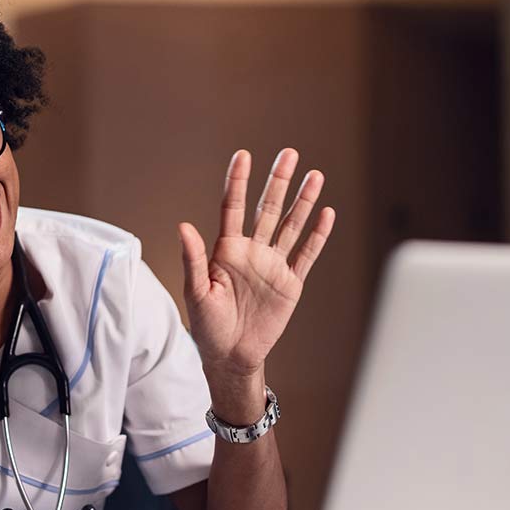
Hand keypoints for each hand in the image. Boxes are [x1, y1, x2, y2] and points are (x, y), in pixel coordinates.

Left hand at [179, 149, 334, 379]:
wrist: (231, 356)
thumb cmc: (207, 326)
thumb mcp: (196, 292)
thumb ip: (193, 258)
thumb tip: (183, 226)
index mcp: (226, 250)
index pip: (234, 207)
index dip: (238, 181)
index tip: (243, 155)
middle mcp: (252, 251)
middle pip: (267, 208)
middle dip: (278, 181)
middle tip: (289, 153)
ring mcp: (273, 265)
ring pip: (291, 226)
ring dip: (303, 202)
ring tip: (315, 175)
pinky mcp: (291, 282)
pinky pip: (307, 254)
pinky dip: (317, 235)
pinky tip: (326, 213)